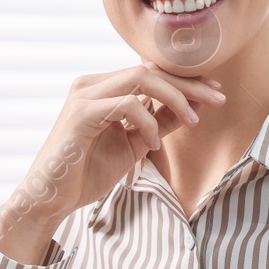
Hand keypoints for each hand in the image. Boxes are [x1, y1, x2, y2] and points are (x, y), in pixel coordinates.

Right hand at [0, 62, 225, 263]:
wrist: (50, 198)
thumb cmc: (86, 173)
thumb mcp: (133, 146)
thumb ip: (158, 123)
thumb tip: (193, 108)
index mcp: (101, 89)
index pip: (150, 72)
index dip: (185, 80)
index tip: (215, 93)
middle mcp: (91, 85)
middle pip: (150, 70)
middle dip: (189, 84)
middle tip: (218, 99)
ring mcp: (84, 96)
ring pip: (141, 78)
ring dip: (175, 98)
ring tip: (192, 121)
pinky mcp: (81, 113)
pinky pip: (127, 105)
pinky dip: (148, 122)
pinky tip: (153, 143)